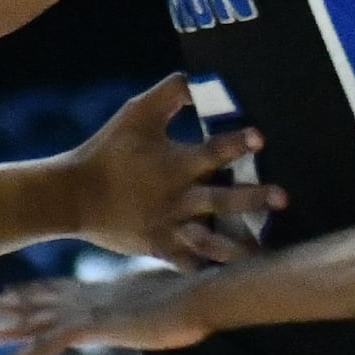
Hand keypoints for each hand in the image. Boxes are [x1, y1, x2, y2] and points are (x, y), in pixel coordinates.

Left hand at [0, 261, 222, 354]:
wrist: (201, 296)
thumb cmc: (195, 296)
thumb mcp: (169, 296)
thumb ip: (156, 299)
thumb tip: (167, 302)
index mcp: (102, 290)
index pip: (57, 289)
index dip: (28, 292)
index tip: (6, 292)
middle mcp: (85, 298)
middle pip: (32, 302)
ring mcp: (84, 313)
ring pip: (27, 323)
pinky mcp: (88, 330)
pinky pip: (42, 349)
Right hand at [60, 73, 282, 267]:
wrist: (72, 195)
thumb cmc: (106, 149)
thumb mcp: (136, 113)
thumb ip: (171, 93)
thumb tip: (200, 76)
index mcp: (175, 164)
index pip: (213, 151)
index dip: (236, 143)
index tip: (259, 138)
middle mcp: (177, 198)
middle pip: (222, 200)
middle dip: (253, 199)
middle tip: (282, 198)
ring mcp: (169, 227)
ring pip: (210, 241)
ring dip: (238, 246)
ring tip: (262, 251)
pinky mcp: (160, 248)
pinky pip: (188, 263)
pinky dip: (206, 270)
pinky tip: (230, 278)